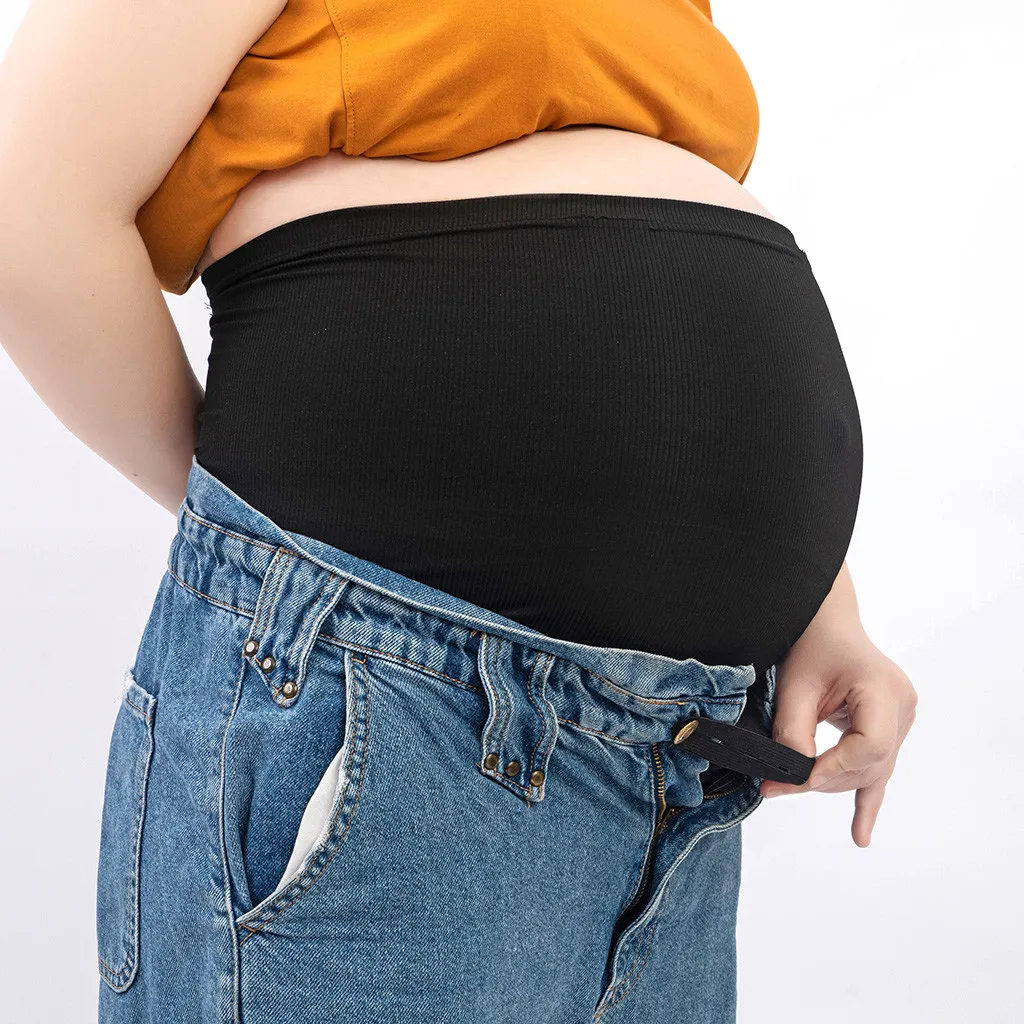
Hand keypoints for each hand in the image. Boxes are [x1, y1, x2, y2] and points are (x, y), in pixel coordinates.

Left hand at [760, 631, 917, 847]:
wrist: (826, 623)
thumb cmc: (811, 643)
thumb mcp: (795, 684)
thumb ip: (794, 731)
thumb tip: (788, 777)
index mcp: (885, 690)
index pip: (869, 747)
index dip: (833, 768)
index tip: (794, 778)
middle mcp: (903, 707)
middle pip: (868, 764)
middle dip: (821, 778)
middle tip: (773, 785)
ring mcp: (901, 720)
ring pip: (869, 770)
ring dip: (830, 782)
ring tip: (788, 788)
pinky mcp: (889, 729)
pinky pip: (878, 770)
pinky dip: (866, 802)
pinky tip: (860, 835)